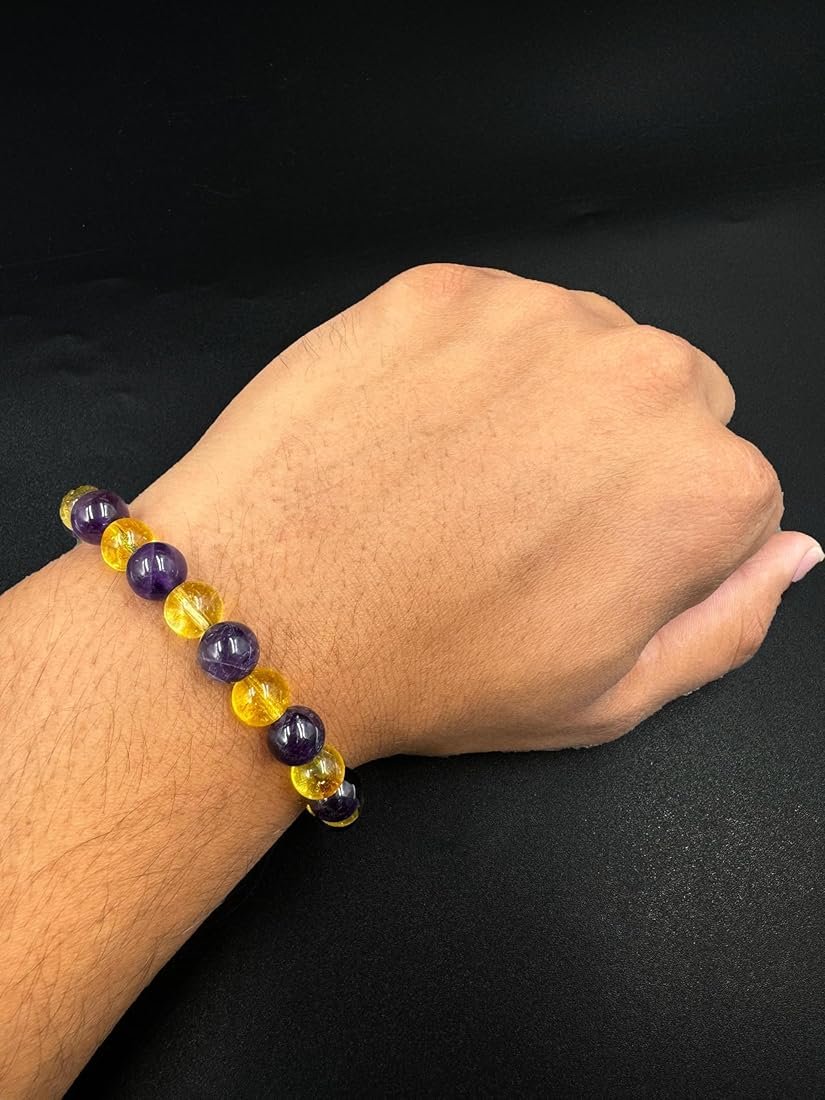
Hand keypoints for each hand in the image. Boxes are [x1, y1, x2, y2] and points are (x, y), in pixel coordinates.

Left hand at [138, 263, 820, 764]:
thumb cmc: (439, 669)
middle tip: (520, 516)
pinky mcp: (444, 286)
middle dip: (618, 451)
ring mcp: (537, 316)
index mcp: (705, 486)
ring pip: (585, 345)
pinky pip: (493, 314)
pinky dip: (468, 361)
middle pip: (672, 399)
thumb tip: (794, 551)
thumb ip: (727, 622)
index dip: (656, 534)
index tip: (584, 563)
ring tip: (459, 472)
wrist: (272, 613)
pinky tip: (414, 428)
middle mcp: (643, 377)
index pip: (732, 487)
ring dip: (545, 396)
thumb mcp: (610, 696)